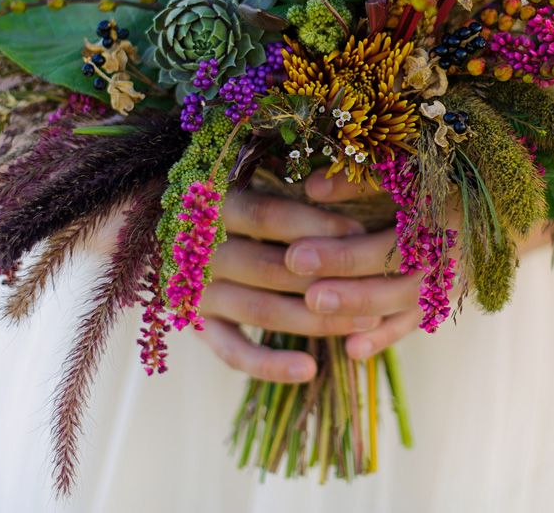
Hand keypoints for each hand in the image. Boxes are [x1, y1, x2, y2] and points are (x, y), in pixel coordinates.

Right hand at [196, 188, 381, 383]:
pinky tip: (309, 370)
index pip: (265, 215)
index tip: (359, 233)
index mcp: (212, 206)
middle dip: (328, 278)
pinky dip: (271, 365)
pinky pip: (234, 352)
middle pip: (269, 267)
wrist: (176, 234)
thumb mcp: (254, 184)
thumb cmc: (239, 205)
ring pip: (260, 310)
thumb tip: (355, 209)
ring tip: (366, 322)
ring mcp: (197, 292)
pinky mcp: (199, 326)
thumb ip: (292, 188)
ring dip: (315, 320)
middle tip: (377, 286)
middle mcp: (199, 251)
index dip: (315, 226)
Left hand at [293, 168, 553, 360]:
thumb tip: (311, 188)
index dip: (343, 252)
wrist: (507, 205)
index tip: (296, 255)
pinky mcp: (446, 299)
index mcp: (441, 217)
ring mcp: (449, 282)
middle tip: (305, 293)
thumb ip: (362, 178)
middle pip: (396, 281)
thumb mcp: (412, 168)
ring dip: (361, 313)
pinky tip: (351, 352)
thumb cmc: (448, 176)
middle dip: (349, 290)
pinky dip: (385, 338)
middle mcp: (449, 255)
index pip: (387, 243)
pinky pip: (415, 323)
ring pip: (404, 305)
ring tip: (315, 312)